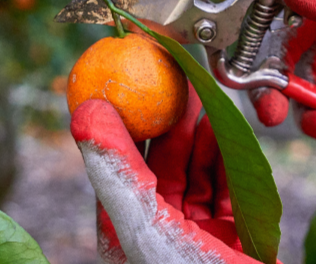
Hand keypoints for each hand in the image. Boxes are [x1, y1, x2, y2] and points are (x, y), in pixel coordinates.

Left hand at [71, 84, 275, 263]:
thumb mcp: (143, 223)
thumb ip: (115, 168)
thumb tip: (85, 110)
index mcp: (126, 228)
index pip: (118, 162)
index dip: (122, 120)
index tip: (129, 82)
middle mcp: (157, 228)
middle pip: (162, 162)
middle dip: (170, 122)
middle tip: (176, 83)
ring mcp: (195, 231)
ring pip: (197, 171)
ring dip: (202, 136)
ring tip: (204, 101)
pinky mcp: (230, 232)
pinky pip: (228, 186)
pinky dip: (230, 159)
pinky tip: (228, 134)